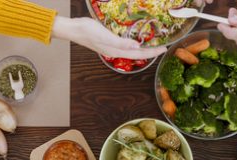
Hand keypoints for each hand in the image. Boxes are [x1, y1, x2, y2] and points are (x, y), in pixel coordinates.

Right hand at [52, 17, 167, 59]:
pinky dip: (133, 43)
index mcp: (116, 51)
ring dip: (143, 49)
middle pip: (137, 54)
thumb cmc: (87, 31)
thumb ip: (120, 42)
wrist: (73, 29)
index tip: (164, 49)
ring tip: (153, 45)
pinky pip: (125, 45)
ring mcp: (111, 47)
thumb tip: (136, 47)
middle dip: (150, 51)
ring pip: (131, 50)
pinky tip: (135, 40)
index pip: (138, 54)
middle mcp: (115, 51)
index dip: (152, 52)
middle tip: (163, 47)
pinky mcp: (108, 41)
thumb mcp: (105, 36)